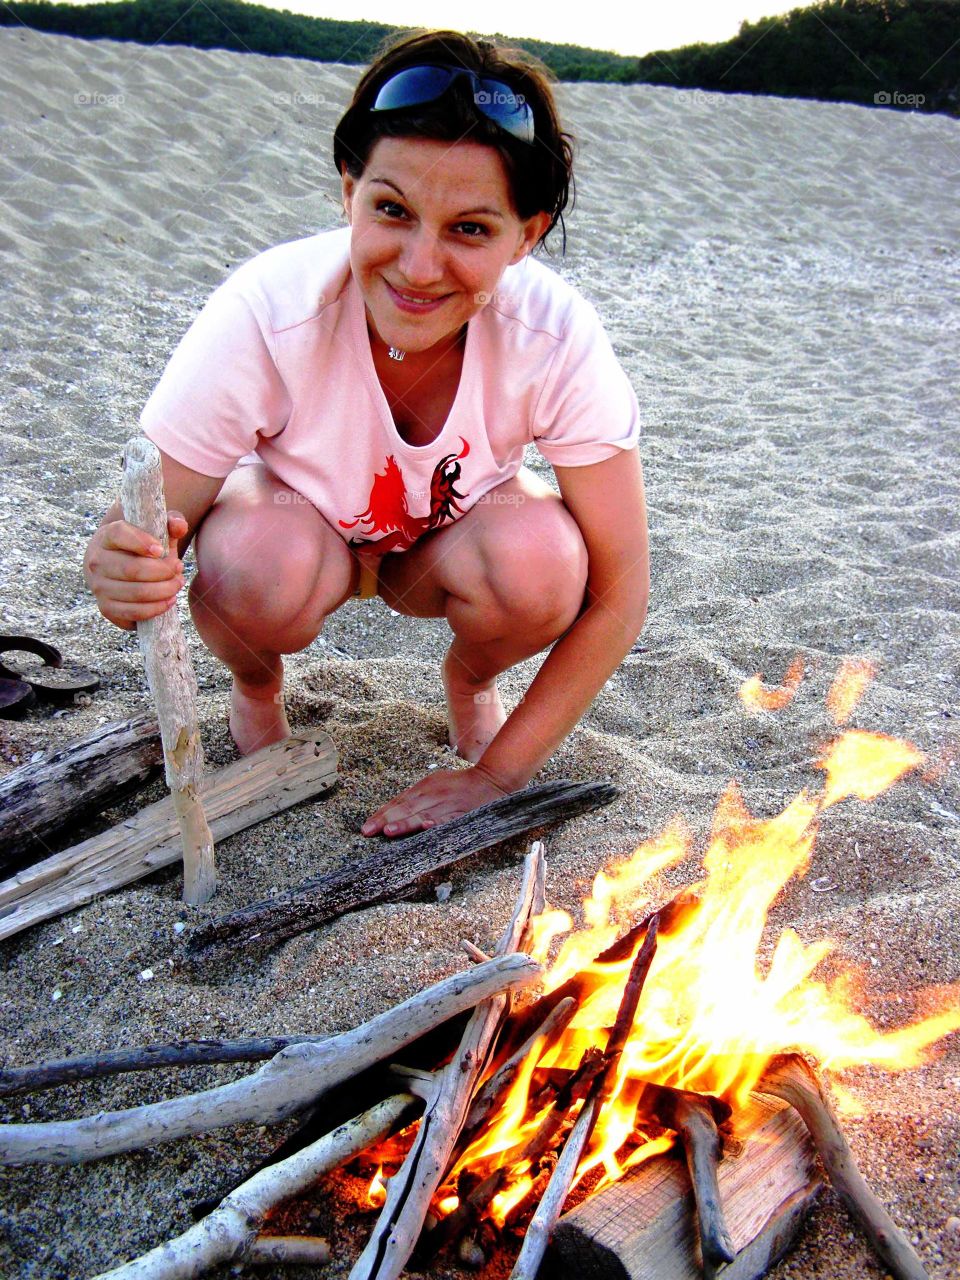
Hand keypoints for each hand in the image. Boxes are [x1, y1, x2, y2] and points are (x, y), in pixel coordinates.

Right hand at [84, 511, 188, 629]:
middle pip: (132, 569)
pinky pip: (133, 613)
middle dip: (163, 571)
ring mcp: (99, 587)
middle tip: (179, 569)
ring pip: (136, 593)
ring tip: (177, 583)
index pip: (120, 534)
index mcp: (107, 536)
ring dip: (164, 590)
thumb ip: (170, 523)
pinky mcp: (106, 608)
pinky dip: (155, 609)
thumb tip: (179, 526)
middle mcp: (97, 561)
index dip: (142, 542)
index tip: (161, 549)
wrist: (114, 567)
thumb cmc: (140, 547)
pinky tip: (169, 601)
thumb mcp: (155, 530)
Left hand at [361, 765, 509, 837]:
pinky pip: (447, 820)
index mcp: (425, 786)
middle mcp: (433, 794)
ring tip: (389, 830)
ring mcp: (447, 804)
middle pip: (406, 808)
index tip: (367, 827)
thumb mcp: (436, 784)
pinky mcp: (462, 813)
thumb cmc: (461, 785)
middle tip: (368, 831)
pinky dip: (437, 823)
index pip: (398, 802)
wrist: (492, 780)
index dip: (382, 814)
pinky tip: (426, 828)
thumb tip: (393, 813)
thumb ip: (418, 797)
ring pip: (423, 815)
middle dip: (386, 820)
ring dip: (406, 823)